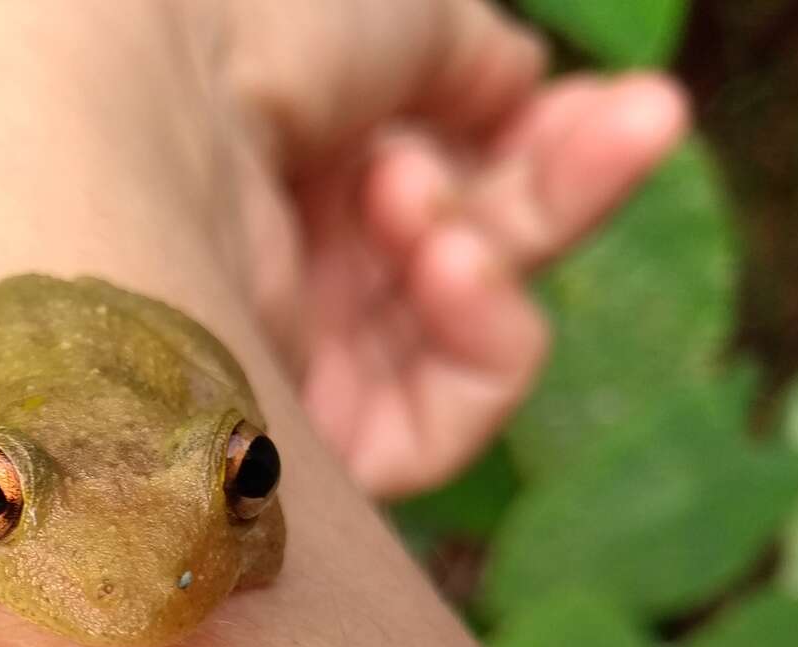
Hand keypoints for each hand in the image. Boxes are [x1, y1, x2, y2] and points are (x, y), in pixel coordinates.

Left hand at [219, 0, 687, 498]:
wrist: (150, 108)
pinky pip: (433, 428)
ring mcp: (287, 361)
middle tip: (647, 120)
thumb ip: (469, 68)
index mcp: (296, 168)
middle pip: (468, 259)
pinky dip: (475, 335)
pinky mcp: (291, 451)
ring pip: (461, 339)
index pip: (449, 183)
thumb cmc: (258, 31)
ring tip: (418, 188)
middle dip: (564, 187)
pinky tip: (444, 257)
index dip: (547, 147)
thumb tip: (515, 95)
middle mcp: (285, 269)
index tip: (625, 106)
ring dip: (489, 244)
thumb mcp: (393, 20)